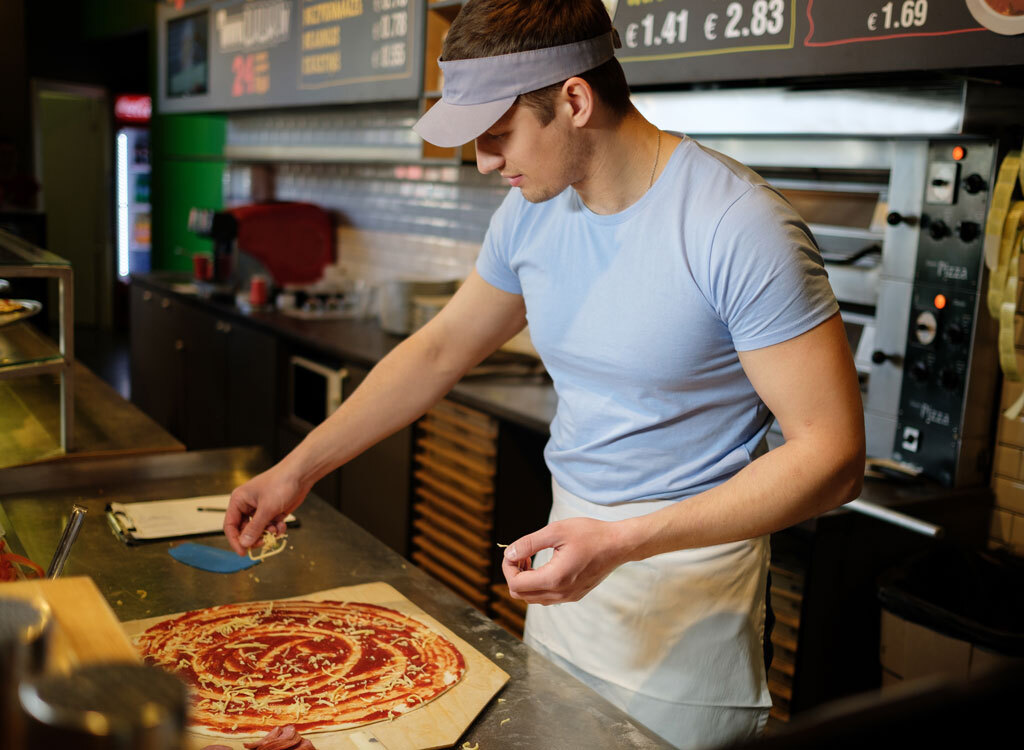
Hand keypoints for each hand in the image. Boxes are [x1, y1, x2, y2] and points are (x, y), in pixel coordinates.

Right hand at [224, 465, 309, 554]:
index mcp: (239, 500)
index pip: (230, 525)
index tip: (243, 552)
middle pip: (244, 530)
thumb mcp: (267, 508)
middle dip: (255, 537)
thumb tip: (244, 544)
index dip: (235, 540)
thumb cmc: (281, 484)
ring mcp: (260, 509)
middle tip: (264, 542)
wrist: (301, 474)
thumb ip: (255, 528)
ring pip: (258, 530)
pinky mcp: (272, 512)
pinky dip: (276, 529)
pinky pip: (269, 526)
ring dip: (267, 533)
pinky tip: (283, 525)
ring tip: (276, 529)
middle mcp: (247, 505)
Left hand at [501, 517, 633, 604]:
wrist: (619, 545)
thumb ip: (529, 543)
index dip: (507, 568)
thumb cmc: (591, 534)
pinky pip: (547, 597)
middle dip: (514, 575)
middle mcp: (560, 593)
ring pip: (533, 598)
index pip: (516, 584)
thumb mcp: (556, 531)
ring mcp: (568, 597)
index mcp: (554, 578)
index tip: (513, 551)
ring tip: (531, 559)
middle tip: (521, 554)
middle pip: (521, 595)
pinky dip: (538, 584)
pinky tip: (545, 566)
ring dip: (525, 581)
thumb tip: (508, 552)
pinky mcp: (574, 595)